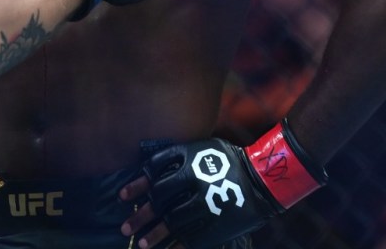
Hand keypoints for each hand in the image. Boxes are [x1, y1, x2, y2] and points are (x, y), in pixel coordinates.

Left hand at [119, 123, 325, 248]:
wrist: (263, 180)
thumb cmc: (230, 159)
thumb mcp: (204, 147)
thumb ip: (179, 156)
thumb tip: (149, 167)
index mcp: (190, 160)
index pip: (153, 172)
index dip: (136, 185)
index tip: (122, 196)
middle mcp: (195, 182)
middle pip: (158, 201)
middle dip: (139, 215)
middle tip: (124, 227)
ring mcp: (205, 205)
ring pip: (171, 223)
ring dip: (153, 235)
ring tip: (140, 244)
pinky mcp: (216, 224)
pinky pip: (190, 238)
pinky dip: (176, 246)